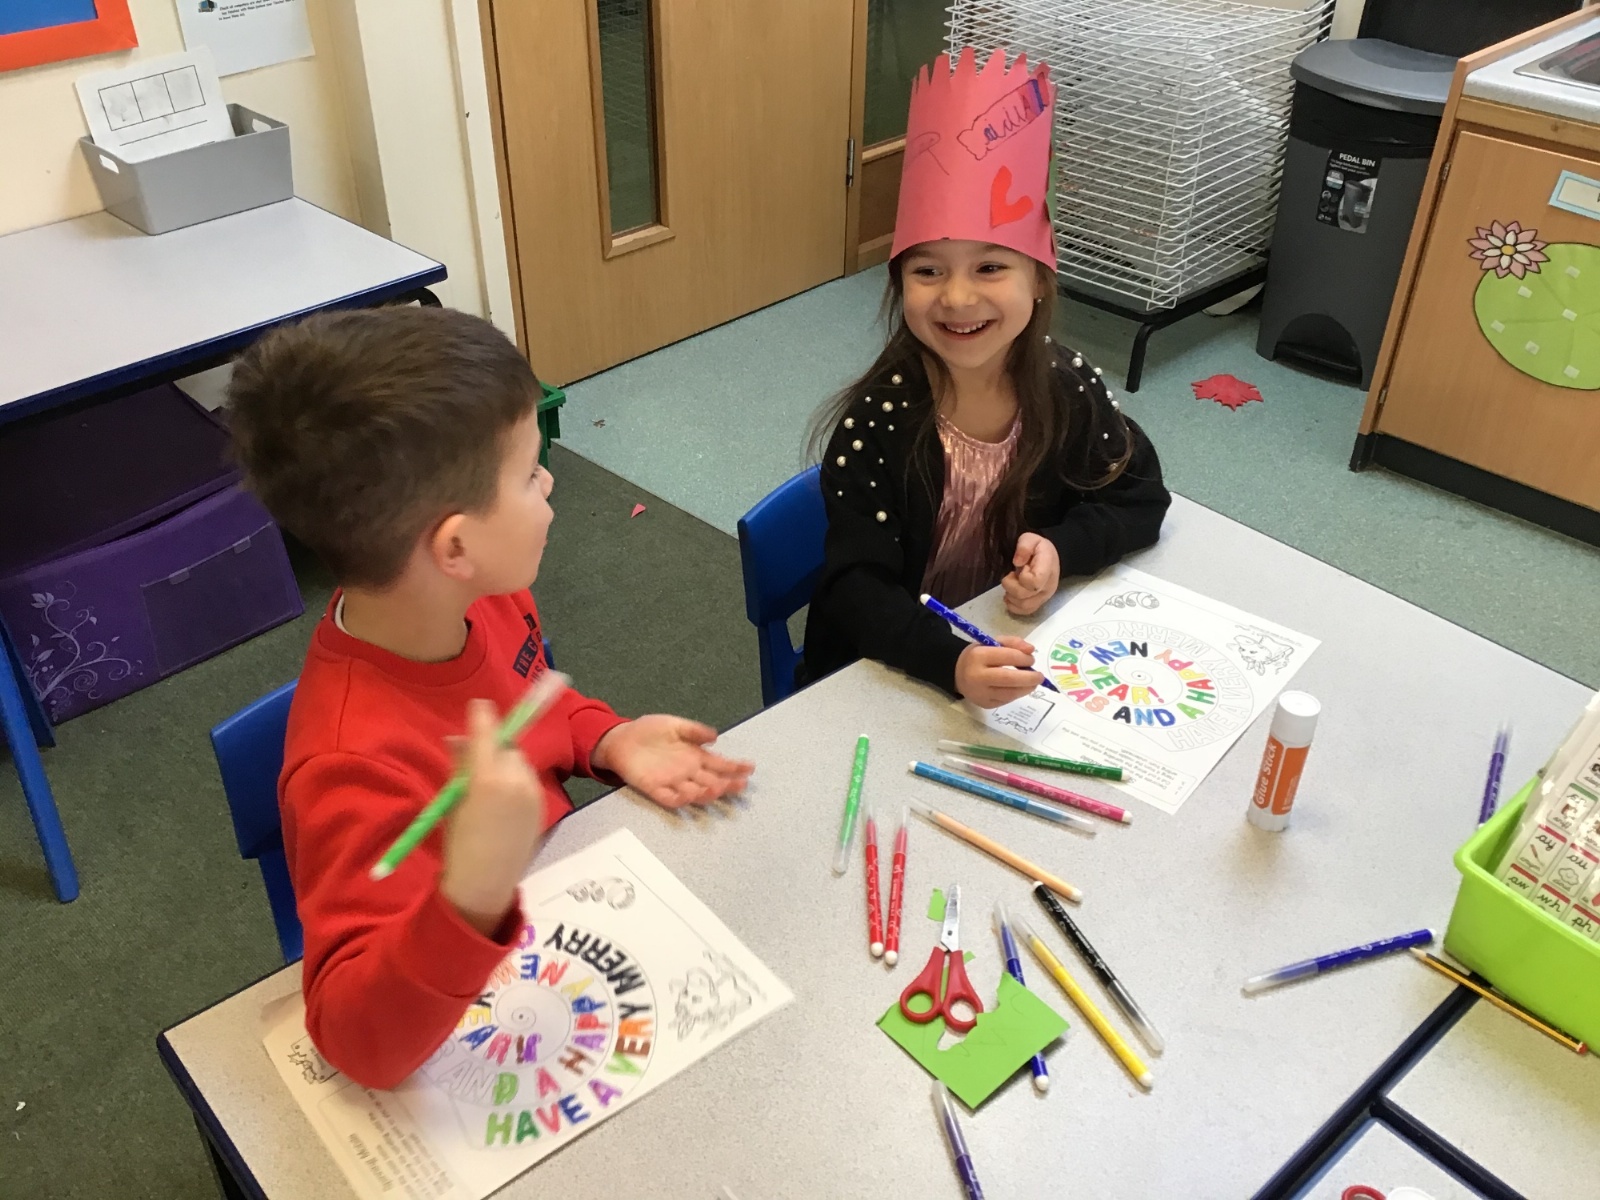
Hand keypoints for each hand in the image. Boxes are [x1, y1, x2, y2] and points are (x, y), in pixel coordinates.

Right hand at [440, 699, 545, 935]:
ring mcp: (532, 793)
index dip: (483, 717)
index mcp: (487, 779)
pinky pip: (528, 780)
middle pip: (507, 748)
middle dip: (495, 748)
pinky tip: (502, 802)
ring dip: (506, 764)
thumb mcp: (452, 801)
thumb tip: (458, 737)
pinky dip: (516, 780)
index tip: (480, 705)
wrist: (485, 882)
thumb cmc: (459, 844)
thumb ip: (460, 765)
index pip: (488, 734)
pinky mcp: (542, 805)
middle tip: (477, 762)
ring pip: (519, 762)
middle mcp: (515, 781)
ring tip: (489, 787)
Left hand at [593, 715, 753, 808]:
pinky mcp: (654, 788)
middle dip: (727, 784)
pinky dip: (680, 798)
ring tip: (719, 789)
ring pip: (694, 792)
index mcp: (694, 756)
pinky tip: (690, 794)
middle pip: (712, 781)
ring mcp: (672, 782)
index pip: (719, 764)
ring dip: (707, 793)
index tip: (750, 768)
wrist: (620, 739)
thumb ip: (694, 730)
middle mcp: (687, 772)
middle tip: (741, 785)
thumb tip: (716, 736)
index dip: (734, 767)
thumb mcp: (674, 724)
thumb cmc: (648, 731)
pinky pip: (669, 797)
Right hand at [956, 637, 1042, 708]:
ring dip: (1026, 688)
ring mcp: (980, 693)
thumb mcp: (991, 643)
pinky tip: (1019, 688)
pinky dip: (1017, 693)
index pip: (1007, 657)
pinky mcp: (984, 704)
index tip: (1031, 659)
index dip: (1023, 658)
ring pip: (1010, 693)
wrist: (957, 673)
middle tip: (1040, 676)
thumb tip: (1031, 650)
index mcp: (978, 656)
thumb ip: (1012, 643)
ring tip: (1033, 682)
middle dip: (1029, 677)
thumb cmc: (978, 656)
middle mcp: (977, 676)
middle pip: (1009, 678)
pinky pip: (1006, 700)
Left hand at [1002, 532, 1059, 615]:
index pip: (1034, 582)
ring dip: (1011, 597)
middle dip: (1010, 586)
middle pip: (1025, 597)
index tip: (1020, 568)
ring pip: (1024, 606)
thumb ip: (1024, 546)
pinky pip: (1025, 612)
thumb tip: (1017, 562)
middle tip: (1010, 576)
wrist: (1050, 557)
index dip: (1022, 577)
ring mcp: (1044, 597)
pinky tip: (1010, 596)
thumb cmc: (1039, 548)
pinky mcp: (1039, 603)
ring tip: (1011, 585)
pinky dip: (1014, 607)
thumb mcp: (1031, 538)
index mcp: (1047, 570)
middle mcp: (1048, 587)